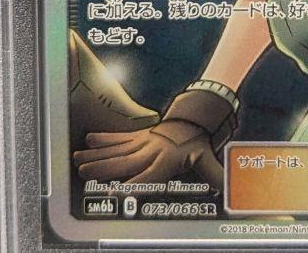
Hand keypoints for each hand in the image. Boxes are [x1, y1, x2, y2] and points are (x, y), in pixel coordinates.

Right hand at [73, 119, 223, 188]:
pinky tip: (88, 139)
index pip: (149, 176)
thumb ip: (215, 175)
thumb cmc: (198, 143)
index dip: (134, 184)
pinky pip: (118, 137)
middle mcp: (151, 151)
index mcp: (166, 160)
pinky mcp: (138, 136)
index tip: (118, 191)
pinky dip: (103, 138)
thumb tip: (228, 187)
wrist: (194, 117)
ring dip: (97, 154)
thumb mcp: (207, 159)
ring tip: (80, 159)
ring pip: (117, 149)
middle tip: (84, 171)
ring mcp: (143, 142)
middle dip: (104, 167)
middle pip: (125, 162)